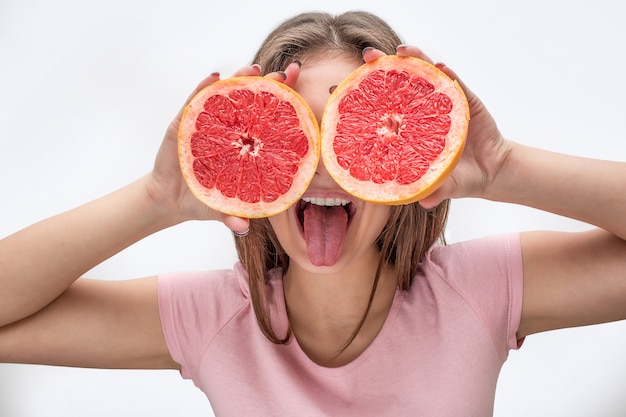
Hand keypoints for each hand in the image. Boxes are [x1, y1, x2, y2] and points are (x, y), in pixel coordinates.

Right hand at [145, 63, 301, 232]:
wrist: (169, 200)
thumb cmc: (203, 199)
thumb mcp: (221, 208)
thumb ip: (232, 216)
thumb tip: (241, 227)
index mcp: (243, 145)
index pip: (267, 120)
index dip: (284, 103)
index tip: (301, 89)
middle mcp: (227, 131)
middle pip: (250, 103)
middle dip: (268, 85)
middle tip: (283, 73)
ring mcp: (205, 125)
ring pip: (225, 96)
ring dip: (239, 79)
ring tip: (253, 68)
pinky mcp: (183, 125)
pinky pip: (194, 102)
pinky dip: (203, 88)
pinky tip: (214, 77)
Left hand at [364, 46, 511, 208]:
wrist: (490, 171)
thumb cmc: (457, 178)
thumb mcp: (444, 187)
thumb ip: (436, 191)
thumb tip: (425, 204)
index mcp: (407, 129)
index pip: (379, 108)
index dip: (359, 97)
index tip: (337, 87)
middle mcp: (420, 112)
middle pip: (398, 84)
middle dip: (381, 67)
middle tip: (368, 55)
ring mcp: (443, 103)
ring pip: (425, 76)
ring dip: (415, 60)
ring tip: (402, 51)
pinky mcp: (466, 101)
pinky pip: (455, 84)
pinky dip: (448, 75)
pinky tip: (441, 67)